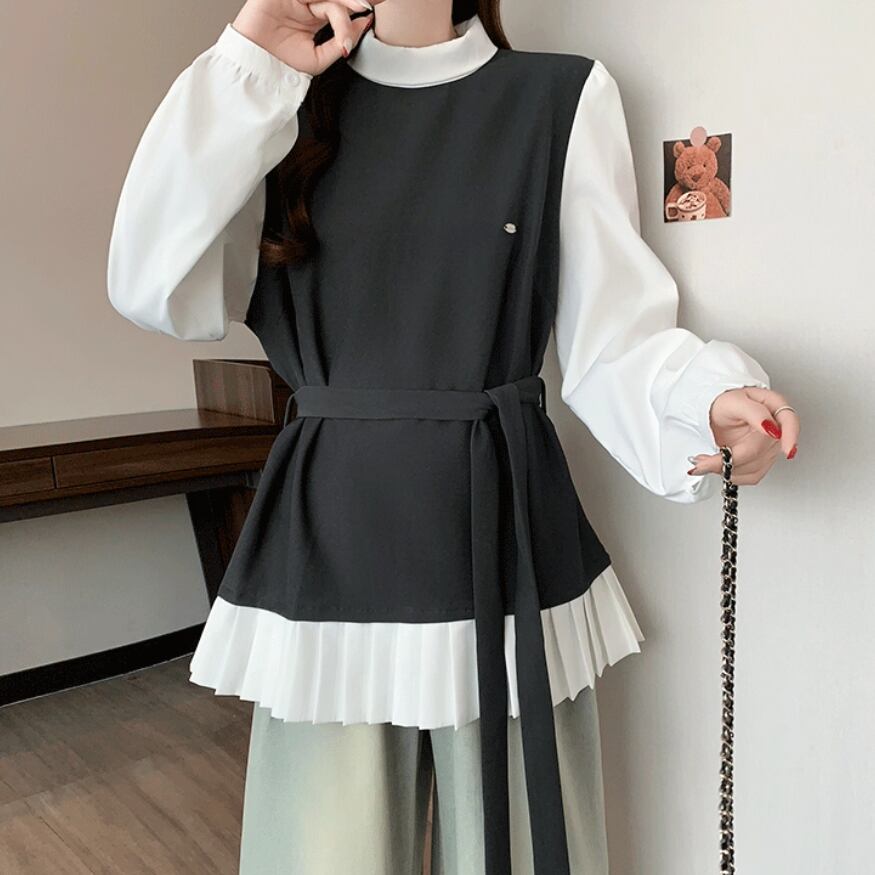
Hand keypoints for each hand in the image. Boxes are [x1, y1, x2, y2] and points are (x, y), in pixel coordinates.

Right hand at [233, 0, 383, 75]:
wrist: (258, 68)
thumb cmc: (282, 65)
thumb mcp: (319, 59)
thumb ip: (340, 42)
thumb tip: (363, 24)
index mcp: (314, 17)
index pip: (339, 7)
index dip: (356, 8)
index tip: (370, 15)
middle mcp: (306, 4)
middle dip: (353, 0)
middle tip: (367, 5)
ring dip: (341, 1)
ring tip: (358, 6)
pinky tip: (327, 7)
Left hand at [687, 387, 799, 484]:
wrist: (713, 416)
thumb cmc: (724, 404)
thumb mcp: (734, 402)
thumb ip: (754, 412)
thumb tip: (770, 428)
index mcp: (774, 407)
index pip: (790, 422)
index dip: (791, 437)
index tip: (787, 451)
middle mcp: (776, 429)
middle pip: (762, 451)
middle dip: (732, 458)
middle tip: (704, 461)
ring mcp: (769, 447)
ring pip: (756, 468)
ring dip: (728, 468)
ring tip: (704, 461)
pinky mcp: (761, 462)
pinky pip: (752, 476)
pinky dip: (732, 475)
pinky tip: (716, 465)